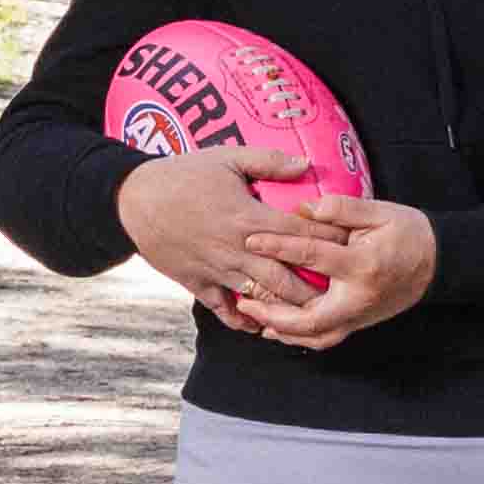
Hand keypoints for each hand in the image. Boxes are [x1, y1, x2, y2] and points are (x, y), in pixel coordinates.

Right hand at [114, 144, 334, 314]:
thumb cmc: (182, 174)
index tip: (350, 246)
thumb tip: (306, 165)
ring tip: (312, 315)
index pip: (300, 235)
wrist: (132, 200)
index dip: (329, 242)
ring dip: (287, 309)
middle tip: (341, 292)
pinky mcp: (198, 283)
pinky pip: (224, 310)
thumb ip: (268, 161)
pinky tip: (260, 326)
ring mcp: (217, 270)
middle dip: (316, 288)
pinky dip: (243, 321)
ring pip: (261, 299)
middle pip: (287, 279)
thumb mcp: (226, 157)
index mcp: (248, 218)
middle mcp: (237, 250)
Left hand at [222, 194, 439, 347]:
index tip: (251, 240)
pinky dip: (298, 337)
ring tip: (253, 318)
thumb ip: (342, 209)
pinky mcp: (359, 323)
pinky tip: (277, 329)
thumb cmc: (408, 233)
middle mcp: (359, 298)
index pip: (312, 256)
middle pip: (308, 318)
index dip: (279, 246)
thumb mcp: (380, 212)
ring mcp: (360, 316)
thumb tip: (304, 208)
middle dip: (272, 313)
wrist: (439, 262)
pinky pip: (324, 339)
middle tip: (244, 299)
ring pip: (315, 337)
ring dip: (282, 331)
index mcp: (362, 265)